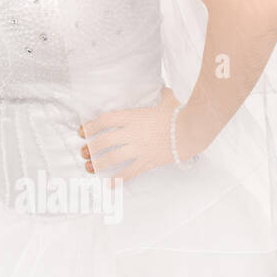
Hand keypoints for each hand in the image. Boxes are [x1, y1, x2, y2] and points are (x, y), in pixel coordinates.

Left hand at [78, 86, 194, 182]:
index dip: (90, 126)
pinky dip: (119, 180)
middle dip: (91, 147)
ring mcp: (139, 149)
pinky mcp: (148, 162)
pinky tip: (109, 186)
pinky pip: (130, 173)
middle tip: (83, 152)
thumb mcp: (168, 100)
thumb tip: (164, 91)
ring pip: (112, 158)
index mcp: (133, 117)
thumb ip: (161, 96)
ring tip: (88, 167)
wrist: (194, 129)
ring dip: (98, 163)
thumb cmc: (182, 112)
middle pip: (104, 141)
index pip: (104, 121)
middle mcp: (131, 133)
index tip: (82, 131)